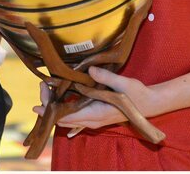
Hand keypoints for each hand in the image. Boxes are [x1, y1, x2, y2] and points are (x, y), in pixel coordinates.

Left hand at [35, 67, 159, 130]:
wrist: (150, 104)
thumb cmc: (137, 94)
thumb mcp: (123, 84)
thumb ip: (106, 78)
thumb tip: (89, 70)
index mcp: (97, 113)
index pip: (67, 116)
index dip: (51, 110)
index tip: (39, 101)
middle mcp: (93, 119)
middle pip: (64, 119)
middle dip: (50, 106)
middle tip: (41, 88)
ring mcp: (94, 119)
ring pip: (69, 119)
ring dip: (57, 107)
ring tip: (47, 91)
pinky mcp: (96, 116)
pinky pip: (76, 116)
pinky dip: (65, 109)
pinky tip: (60, 100)